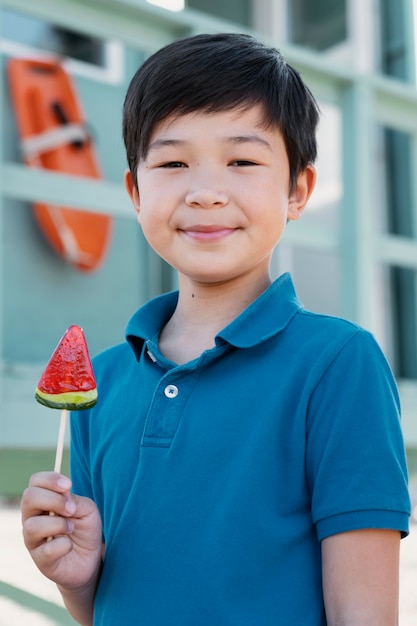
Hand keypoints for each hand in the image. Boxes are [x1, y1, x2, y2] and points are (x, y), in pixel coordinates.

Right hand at [21, 472, 102, 590]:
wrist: (91, 559)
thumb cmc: (85, 529)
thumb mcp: (87, 509)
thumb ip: (74, 499)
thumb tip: (62, 494)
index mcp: (43, 501)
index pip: (35, 481)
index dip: (50, 479)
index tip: (69, 485)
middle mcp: (33, 518)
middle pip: (28, 498)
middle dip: (54, 500)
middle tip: (72, 510)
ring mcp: (33, 540)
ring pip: (32, 526)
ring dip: (58, 524)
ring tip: (71, 528)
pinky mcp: (40, 560)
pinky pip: (46, 550)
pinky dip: (63, 545)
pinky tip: (69, 545)